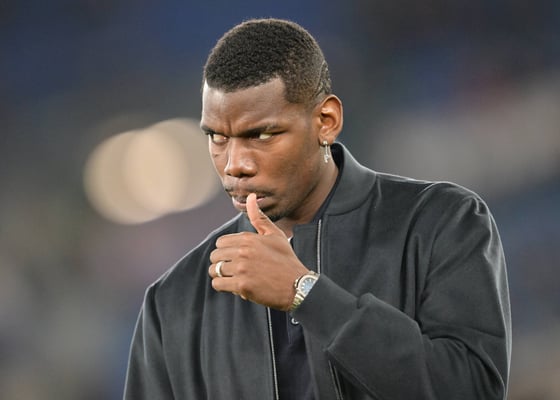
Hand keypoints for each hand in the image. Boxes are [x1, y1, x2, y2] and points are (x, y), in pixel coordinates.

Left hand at [208, 193, 308, 309]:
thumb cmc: (286, 260)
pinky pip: (218, 284)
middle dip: (221, 263)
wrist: (297, 285)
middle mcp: (243, 252)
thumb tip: (250, 196)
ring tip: (234, 278)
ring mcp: (242, 269)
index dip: (226, 251)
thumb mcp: (275, 235)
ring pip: (214, 270)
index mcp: (249, 239)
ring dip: (221, 275)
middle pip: (215, 256)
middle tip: (233, 269)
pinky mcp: (242, 286)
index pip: (221, 242)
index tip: (235, 257)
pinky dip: (223, 286)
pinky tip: (235, 286)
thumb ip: (259, 217)